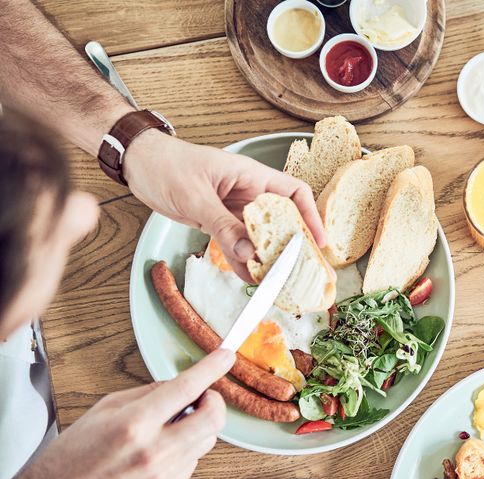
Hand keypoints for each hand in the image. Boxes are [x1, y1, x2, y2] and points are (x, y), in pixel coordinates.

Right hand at [0, 348, 235, 478]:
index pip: (186, 388)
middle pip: (213, 418)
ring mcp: (161, 476)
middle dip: (214, 401)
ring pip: (207, 440)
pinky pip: (192, 462)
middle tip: (202, 397)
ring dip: (197, 427)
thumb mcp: (105, 408)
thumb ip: (148, 393)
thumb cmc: (74, 453)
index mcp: (134, 423)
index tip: (226, 356)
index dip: (211, 368)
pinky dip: (183, 450)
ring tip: (170, 427)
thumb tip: (181, 382)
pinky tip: (159, 451)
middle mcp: (152, 451)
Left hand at [123, 131, 325, 282]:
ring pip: (261, 238)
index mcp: (251, 176)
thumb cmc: (166, 165)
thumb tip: (249, 254)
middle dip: (295, 247)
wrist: (137, 163)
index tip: (319, 243)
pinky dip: (244, 262)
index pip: (294, 193)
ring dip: (269, 260)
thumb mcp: (196, 197)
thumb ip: (224, 226)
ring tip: (281, 284)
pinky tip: (250, 278)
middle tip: (309, 274)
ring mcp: (234, 209)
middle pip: (282, 221)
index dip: (311, 217)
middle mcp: (249, 193)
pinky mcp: (219, 222)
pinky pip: (238, 244)